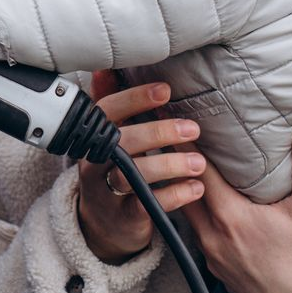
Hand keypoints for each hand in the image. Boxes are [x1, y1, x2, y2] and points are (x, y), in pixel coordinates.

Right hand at [78, 71, 206, 263]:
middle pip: (120, 143)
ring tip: (199, 163)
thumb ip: (109, 104)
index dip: (134, 99)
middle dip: (157, 132)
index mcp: (92, 136)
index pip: (107, 111)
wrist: (103, 225)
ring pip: (131, 175)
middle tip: (192, 129)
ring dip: (168, 165)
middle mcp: (93, 162)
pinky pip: (147, 205)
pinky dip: (174, 195)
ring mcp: (106, 191)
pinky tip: (196, 188)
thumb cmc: (111, 169)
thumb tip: (105, 67)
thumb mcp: (107, 137)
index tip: (165, 91)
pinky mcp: (122, 216)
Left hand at [186, 116, 291, 292]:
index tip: (176, 122)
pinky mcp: (219, 274)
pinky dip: (198, 217)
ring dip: (185, 192)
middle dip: (178, 166)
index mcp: (231, 219)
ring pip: (189, 217)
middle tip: (173, 140)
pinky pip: (198, 237)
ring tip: (186, 168)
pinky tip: (208, 207)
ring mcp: (213, 259)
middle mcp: (213, 239)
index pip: (197, 172)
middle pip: (183, 192)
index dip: (187, 146)